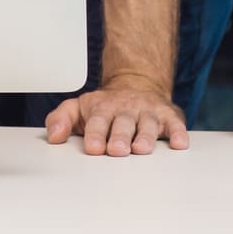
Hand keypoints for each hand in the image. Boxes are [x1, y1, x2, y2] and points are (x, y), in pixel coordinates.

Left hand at [45, 78, 188, 155]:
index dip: (95, 134)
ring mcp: (147, 112)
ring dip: (145, 136)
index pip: (98, 121)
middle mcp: (126, 109)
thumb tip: (53, 136)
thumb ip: (61, 119)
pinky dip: (178, 133)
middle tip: (116, 150)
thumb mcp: (79, 108)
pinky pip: (175, 124)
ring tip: (141, 148)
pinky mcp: (168, 116)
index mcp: (103, 108)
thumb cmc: (106, 107)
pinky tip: (179, 143)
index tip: (93, 147)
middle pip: (123, 124)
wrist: (136, 84)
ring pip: (148, 124)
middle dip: (120, 137)